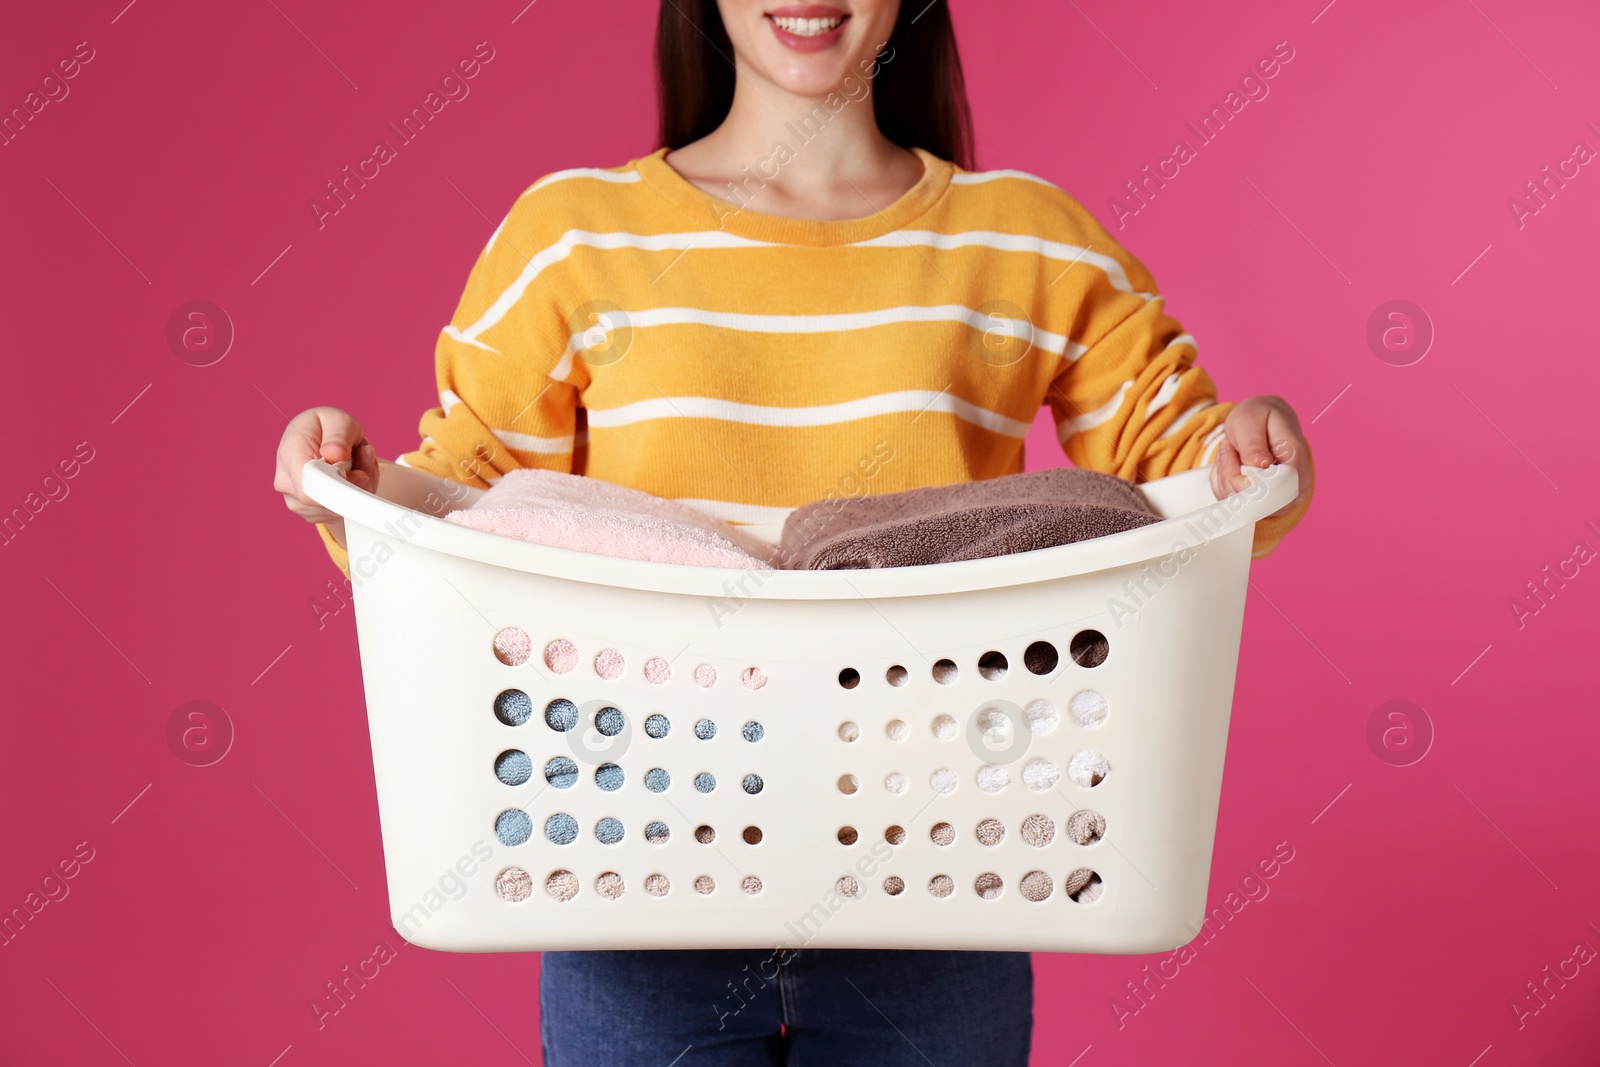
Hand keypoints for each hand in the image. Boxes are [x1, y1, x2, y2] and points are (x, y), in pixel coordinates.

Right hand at [273, 407, 379, 545]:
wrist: (322, 438)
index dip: (338, 486)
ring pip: (337, 509)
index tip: (359, 474)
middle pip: (326, 502)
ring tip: (356, 465)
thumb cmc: (329, 427)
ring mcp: (294, 499)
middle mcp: (285, 480)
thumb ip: (339, 435)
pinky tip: (350, 478)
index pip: (308, 485)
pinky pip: (339, 513)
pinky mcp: (308, 511)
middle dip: (355, 484)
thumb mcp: (339, 419)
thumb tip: (334, 455)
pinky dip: (353, 497)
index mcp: (290, 451)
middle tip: (363, 459)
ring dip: (357, 489)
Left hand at [1209, 395, 1312, 518]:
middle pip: (1261, 503)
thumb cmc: (1258, 417)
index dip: (1248, 484)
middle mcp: (1298, 481)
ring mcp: (1287, 496)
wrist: (1263, 419)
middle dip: (1232, 480)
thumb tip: (1262, 465)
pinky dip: (1227, 488)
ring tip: (1230, 454)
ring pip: (1247, 508)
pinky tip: (1232, 466)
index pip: (1277, 487)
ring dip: (1227, 483)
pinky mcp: (1271, 503)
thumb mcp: (1248, 420)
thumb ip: (1253, 444)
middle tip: (1227, 450)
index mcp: (1295, 456)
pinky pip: (1241, 507)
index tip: (1232, 458)